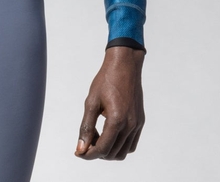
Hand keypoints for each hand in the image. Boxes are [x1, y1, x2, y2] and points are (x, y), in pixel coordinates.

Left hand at [75, 46, 144, 160]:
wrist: (125, 66)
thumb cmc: (106, 80)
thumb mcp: (91, 102)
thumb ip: (86, 126)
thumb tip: (81, 147)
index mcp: (117, 120)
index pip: (102, 148)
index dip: (88, 154)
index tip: (78, 152)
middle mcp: (130, 125)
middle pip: (112, 153)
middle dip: (97, 152)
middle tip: (86, 141)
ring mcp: (137, 124)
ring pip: (123, 152)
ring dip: (109, 150)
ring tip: (96, 136)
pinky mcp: (140, 122)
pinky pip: (131, 144)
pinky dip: (119, 145)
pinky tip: (108, 133)